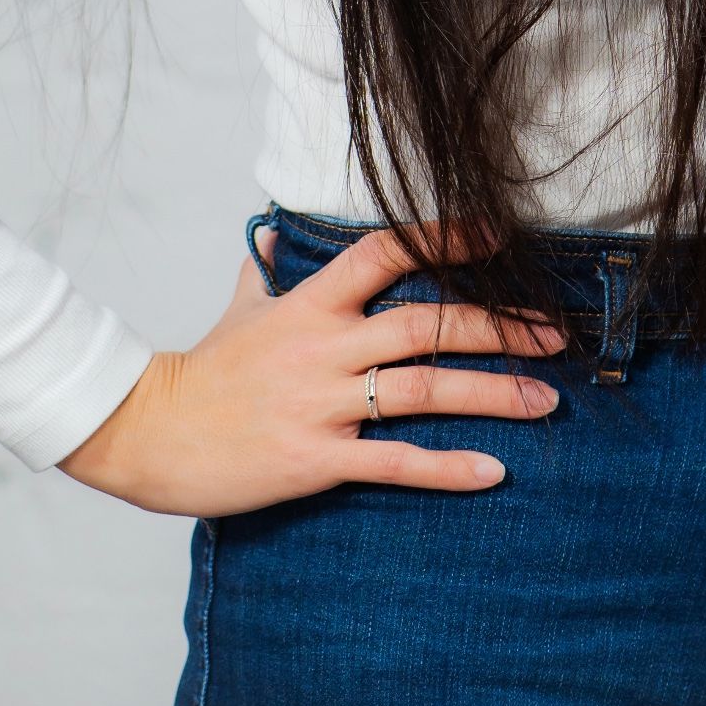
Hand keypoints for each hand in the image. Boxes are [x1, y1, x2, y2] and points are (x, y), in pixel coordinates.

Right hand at [55, 221, 566, 515]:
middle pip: (427, 325)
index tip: (497, 235)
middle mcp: (324, 347)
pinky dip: (447, 467)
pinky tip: (493, 471)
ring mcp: (322, 404)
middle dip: (499, 327)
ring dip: (494, 394)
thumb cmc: (202, 372)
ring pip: (425, 391)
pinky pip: (395, 461)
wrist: (151, 433)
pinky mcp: (317, 459)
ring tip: (547, 400)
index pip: (385, 253)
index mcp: (310, 303)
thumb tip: (267, 235)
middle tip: (555, 334)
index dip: (442, 238)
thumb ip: (263, 271)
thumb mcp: (239, 309)